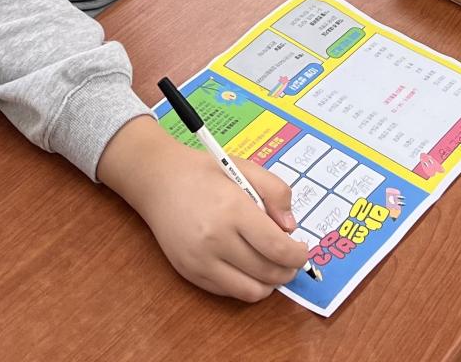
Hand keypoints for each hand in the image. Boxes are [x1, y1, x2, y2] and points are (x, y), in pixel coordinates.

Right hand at [98, 117, 309, 301]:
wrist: (158, 181)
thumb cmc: (205, 173)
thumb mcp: (246, 168)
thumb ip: (277, 192)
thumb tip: (291, 228)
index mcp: (232, 210)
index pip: (277, 249)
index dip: (298, 255)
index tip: (302, 249)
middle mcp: (215, 240)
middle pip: (268, 274)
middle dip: (288, 270)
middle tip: (291, 259)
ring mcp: (199, 261)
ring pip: (250, 292)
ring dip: (269, 284)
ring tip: (271, 266)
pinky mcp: (189, 273)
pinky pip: (228, 292)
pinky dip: (245, 284)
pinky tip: (246, 266)